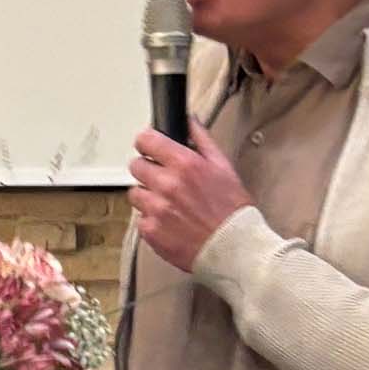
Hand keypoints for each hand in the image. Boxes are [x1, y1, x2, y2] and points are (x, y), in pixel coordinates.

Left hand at [127, 120, 249, 272]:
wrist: (233, 248)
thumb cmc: (232, 210)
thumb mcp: (223, 166)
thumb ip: (201, 139)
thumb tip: (189, 120)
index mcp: (184, 164)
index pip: (146, 140)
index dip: (148, 143)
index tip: (151, 149)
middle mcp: (166, 184)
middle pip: (135, 166)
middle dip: (147, 170)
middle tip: (162, 180)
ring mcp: (156, 209)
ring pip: (135, 194)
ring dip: (148, 196)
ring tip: (168, 205)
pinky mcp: (151, 231)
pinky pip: (140, 219)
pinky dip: (151, 220)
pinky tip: (169, 222)